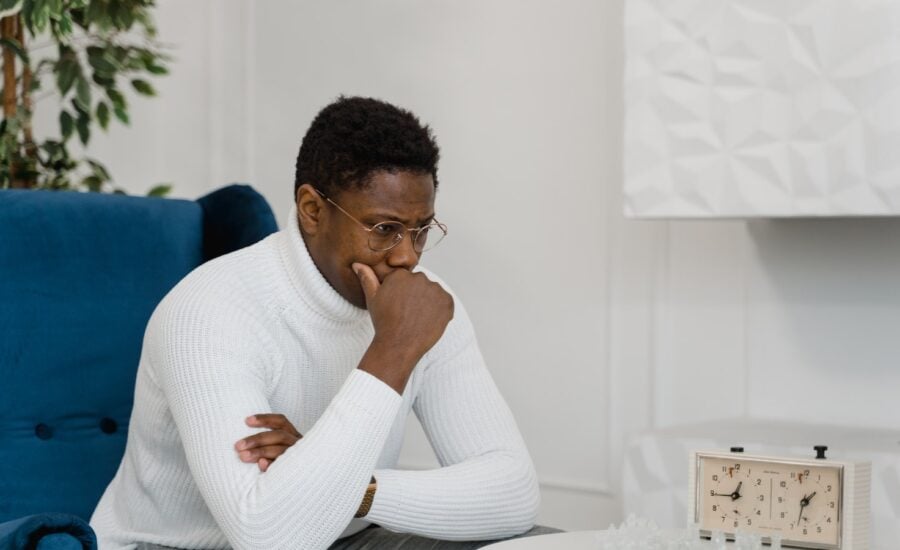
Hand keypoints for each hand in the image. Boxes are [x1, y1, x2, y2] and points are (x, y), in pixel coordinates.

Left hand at [234, 414, 301, 471]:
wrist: (296, 488)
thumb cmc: (277, 464)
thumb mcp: (274, 450)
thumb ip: (264, 444)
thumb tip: (244, 445)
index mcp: (292, 435)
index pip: (281, 422)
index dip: (265, 419)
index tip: (247, 421)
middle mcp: (297, 444)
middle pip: (280, 436)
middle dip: (258, 439)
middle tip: (239, 446)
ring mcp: (299, 457)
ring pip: (280, 450)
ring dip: (260, 451)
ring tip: (243, 456)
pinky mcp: (295, 470)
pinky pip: (284, 467)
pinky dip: (272, 464)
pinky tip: (261, 464)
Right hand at [353, 263, 453, 391]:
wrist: (399, 345)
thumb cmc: (384, 322)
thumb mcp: (372, 298)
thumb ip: (367, 278)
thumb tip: (357, 264)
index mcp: (401, 275)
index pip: (407, 280)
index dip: (403, 294)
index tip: (399, 306)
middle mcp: (419, 278)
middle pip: (421, 284)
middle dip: (417, 296)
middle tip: (408, 314)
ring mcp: (435, 290)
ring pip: (433, 293)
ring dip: (429, 303)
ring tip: (418, 318)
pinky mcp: (447, 302)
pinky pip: (446, 303)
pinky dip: (441, 311)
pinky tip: (429, 321)